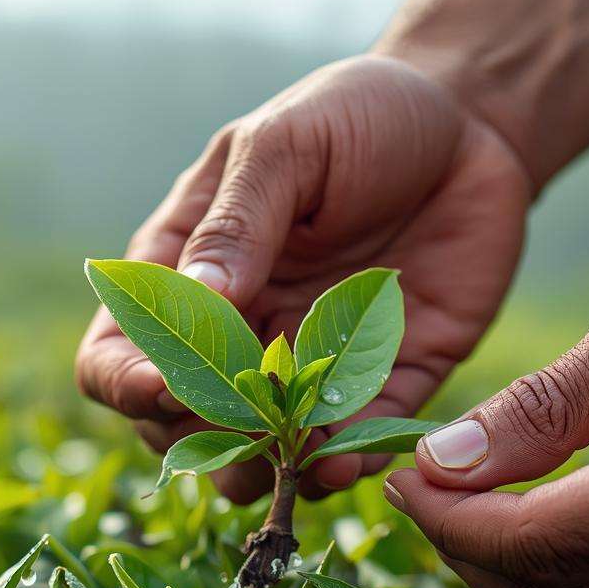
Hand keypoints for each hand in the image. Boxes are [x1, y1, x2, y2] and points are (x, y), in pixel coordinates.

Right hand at [75, 55, 529, 501]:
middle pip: (181, 424)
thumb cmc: (357, 116)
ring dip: (269, 471)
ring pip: (263, 454)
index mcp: (187, 273)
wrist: (469, 123)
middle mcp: (239, 331)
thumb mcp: (285, 147)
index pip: (118, 351)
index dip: (126, 381)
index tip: (165, 387)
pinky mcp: (385, 381)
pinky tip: (349, 462)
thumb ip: (238, 223)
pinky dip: (344, 466)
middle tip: (243, 432)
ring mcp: (309, 366)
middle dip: (201, 443)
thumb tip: (200, 299)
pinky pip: (354, 446)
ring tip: (294, 463)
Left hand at [384, 207, 588, 587]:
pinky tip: (528, 500)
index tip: (392, 475)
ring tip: (455, 487)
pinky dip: (561, 558)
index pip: (536, 539)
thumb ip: (550, 402)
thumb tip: (443, 463)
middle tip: (410, 482)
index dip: (447, 518)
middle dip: (460, 547)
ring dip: (503, 559)